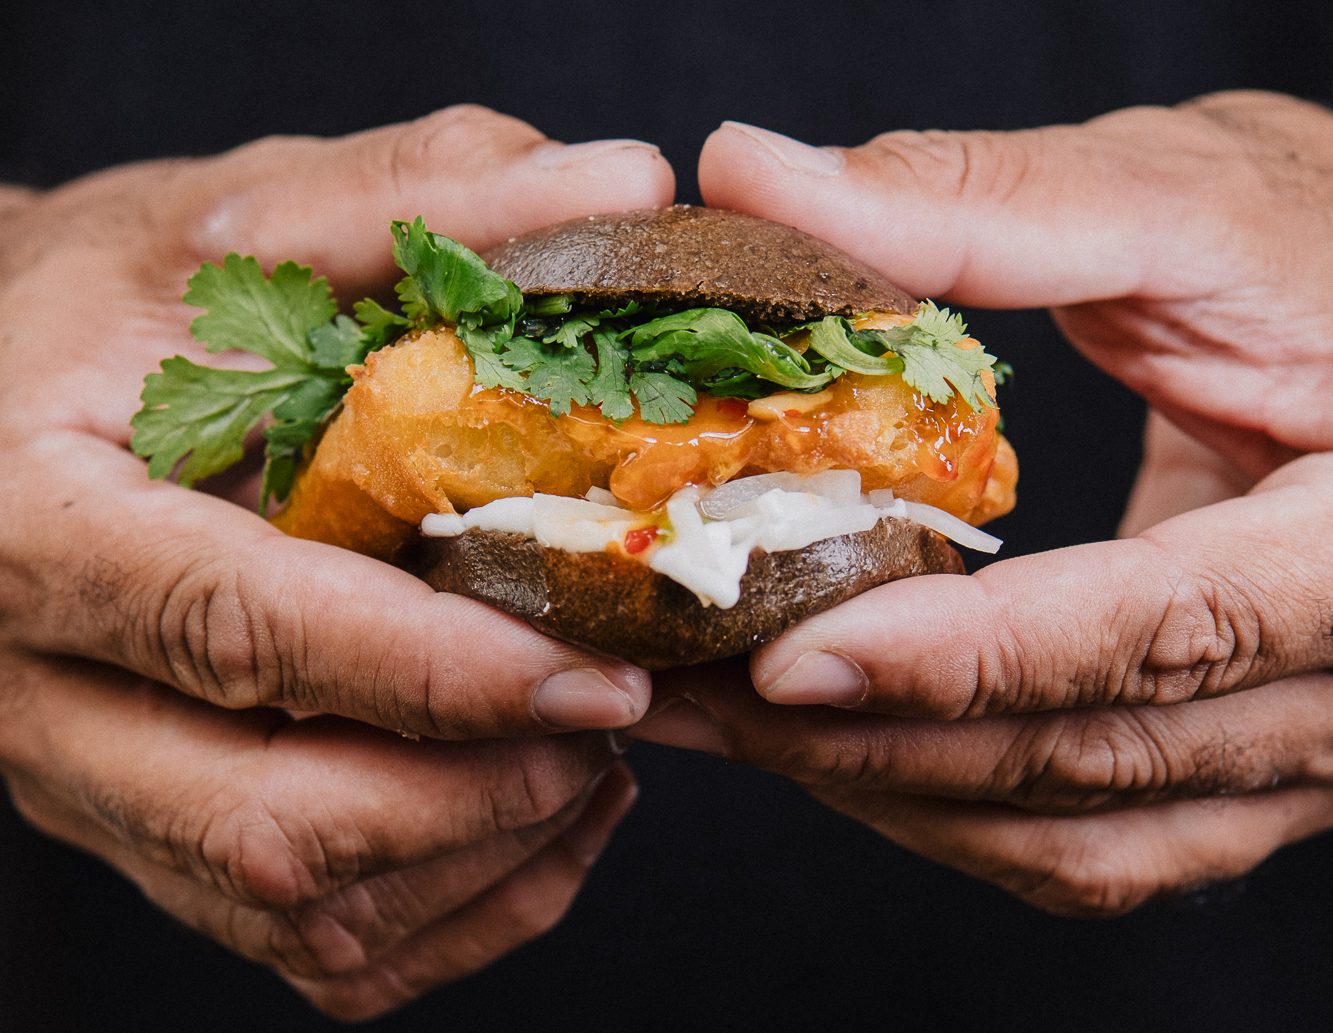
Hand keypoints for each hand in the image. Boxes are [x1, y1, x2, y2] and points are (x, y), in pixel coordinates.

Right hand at [0, 106, 670, 1016]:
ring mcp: (100, 791)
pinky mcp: (158, 839)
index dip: (427, 668)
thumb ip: (416, 201)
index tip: (595, 670)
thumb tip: (625, 185)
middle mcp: (46, 695)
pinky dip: (463, 908)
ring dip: (483, 854)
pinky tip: (543, 810)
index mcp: (33, 528)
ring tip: (594, 752)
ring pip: (299, 914)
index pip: (232, 626)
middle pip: (265, 823)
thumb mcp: (232, 223)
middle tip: (612, 712)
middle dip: (472, 793)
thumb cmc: (106, 310)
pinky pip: (317, 955)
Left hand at [633, 91, 1332, 915]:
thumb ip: (978, 203)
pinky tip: (832, 743)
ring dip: (889, 787)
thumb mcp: (1184, 201)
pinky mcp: (1235, 758)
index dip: (975, 658)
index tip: (790, 658)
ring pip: (1082, 831)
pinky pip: (1090, 837)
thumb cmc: (1330, 252)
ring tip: (725, 721)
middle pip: (1097, 754)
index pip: (1173, 627)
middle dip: (877, 736)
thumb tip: (751, 172)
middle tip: (691, 688)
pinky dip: (948, 804)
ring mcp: (1298, 737)